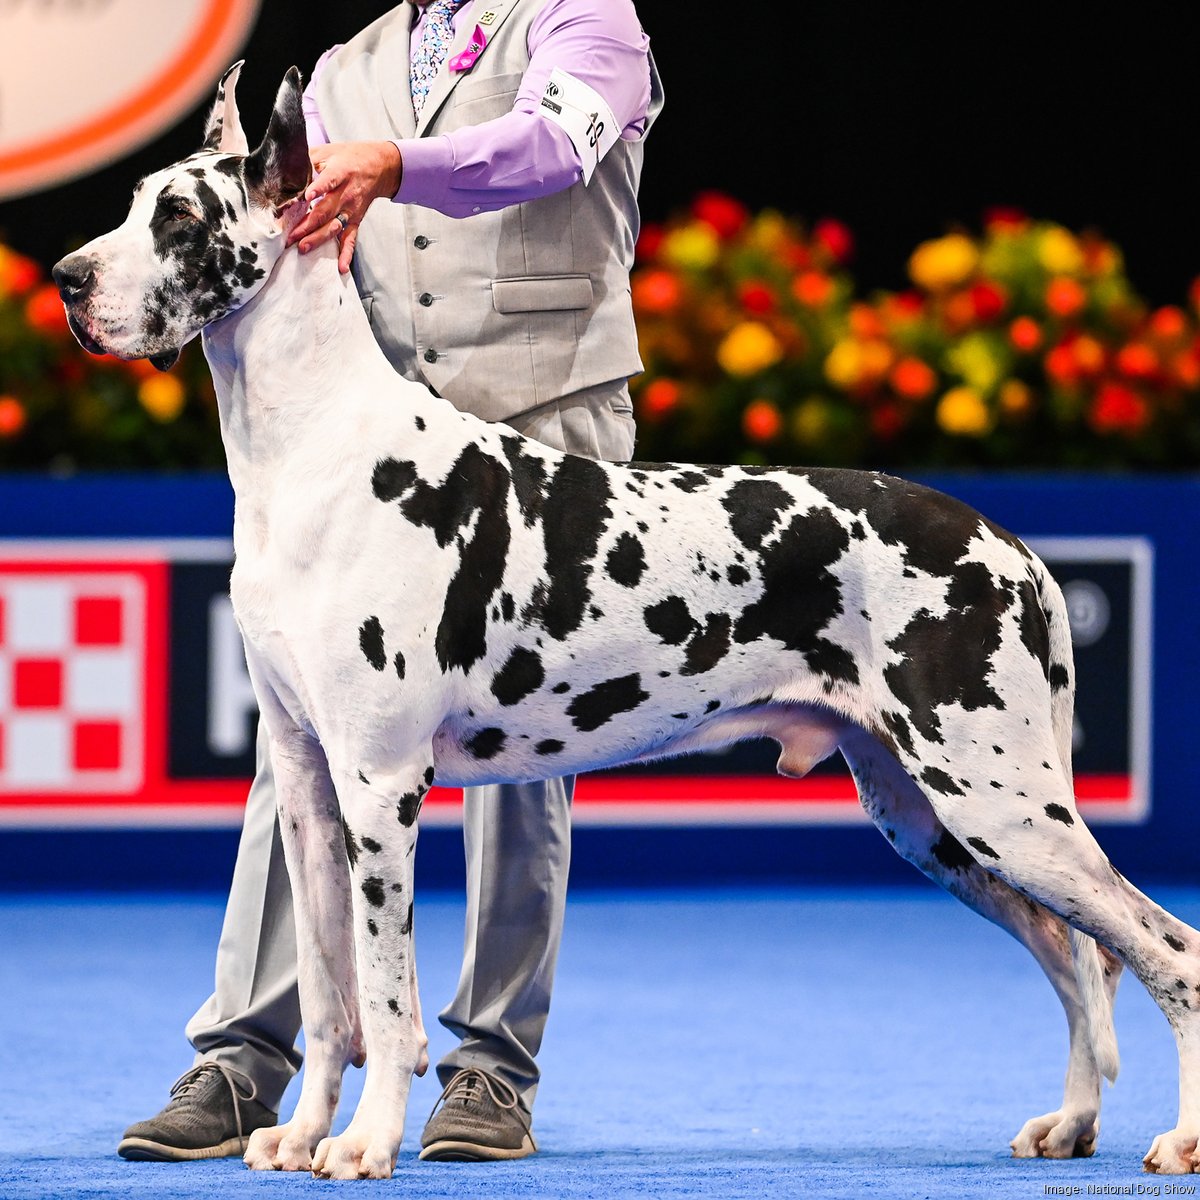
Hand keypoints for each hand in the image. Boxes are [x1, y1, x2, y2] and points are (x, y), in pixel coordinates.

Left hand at [287, 141, 403, 273]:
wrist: (378, 167)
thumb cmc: (349, 157)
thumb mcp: (329, 151)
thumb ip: (308, 158)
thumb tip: (285, 166)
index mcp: (340, 173)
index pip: (329, 181)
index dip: (318, 188)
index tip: (307, 197)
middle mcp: (347, 194)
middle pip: (326, 211)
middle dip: (308, 224)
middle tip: (291, 236)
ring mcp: (351, 210)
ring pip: (334, 227)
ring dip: (319, 239)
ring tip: (303, 248)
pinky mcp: (355, 220)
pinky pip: (351, 238)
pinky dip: (347, 253)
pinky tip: (341, 267)